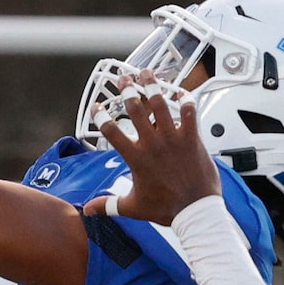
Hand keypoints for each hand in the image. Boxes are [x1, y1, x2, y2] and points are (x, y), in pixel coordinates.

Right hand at [81, 75, 219, 225]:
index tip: (97, 108)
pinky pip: (189, 112)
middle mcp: (152, 144)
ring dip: (152, 86)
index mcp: (136, 158)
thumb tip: (88, 210)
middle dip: (127, 90)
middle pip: (135, 109)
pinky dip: (185, 100)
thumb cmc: (166, 209)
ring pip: (160, 104)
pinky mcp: (192, 138)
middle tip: (123, 79)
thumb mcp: (133, 207)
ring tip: (147, 73)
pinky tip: (181, 92)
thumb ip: (108, 205)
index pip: (111, 131)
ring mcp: (173, 138)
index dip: (101, 116)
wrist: (195, 211)